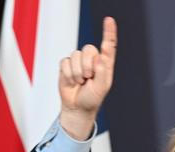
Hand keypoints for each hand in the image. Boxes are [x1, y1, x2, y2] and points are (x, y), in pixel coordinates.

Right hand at [59, 17, 116, 139]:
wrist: (77, 107)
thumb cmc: (92, 98)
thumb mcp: (101, 88)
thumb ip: (102, 73)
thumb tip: (100, 58)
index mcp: (105, 64)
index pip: (108, 45)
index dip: (108, 32)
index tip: (109, 20)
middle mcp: (92, 60)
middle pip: (89, 49)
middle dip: (87, 65)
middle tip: (88, 78)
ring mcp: (79, 62)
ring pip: (76, 55)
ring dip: (77, 72)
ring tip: (80, 82)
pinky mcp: (67, 65)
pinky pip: (65, 62)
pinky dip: (68, 74)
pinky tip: (72, 81)